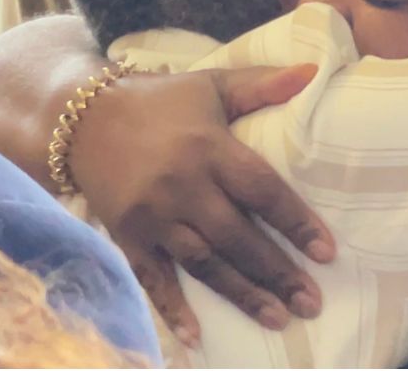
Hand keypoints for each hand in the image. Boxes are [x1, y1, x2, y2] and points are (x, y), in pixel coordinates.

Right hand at [67, 64, 333, 344]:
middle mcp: (182, 186)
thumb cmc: (161, 100)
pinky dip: (173, 309)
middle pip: (237, 237)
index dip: (296, 222)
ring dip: (242, 294)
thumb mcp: (212, 84)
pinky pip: (152, 278)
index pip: (262, 190)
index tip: (326, 252)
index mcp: (209, 148)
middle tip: (312, 301)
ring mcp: (152, 215)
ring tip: (279, 318)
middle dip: (277, 272)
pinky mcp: (127, 235)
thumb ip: (262, 84)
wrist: (81, 118)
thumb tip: (313, 71)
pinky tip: (196, 337)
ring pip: (204, 263)